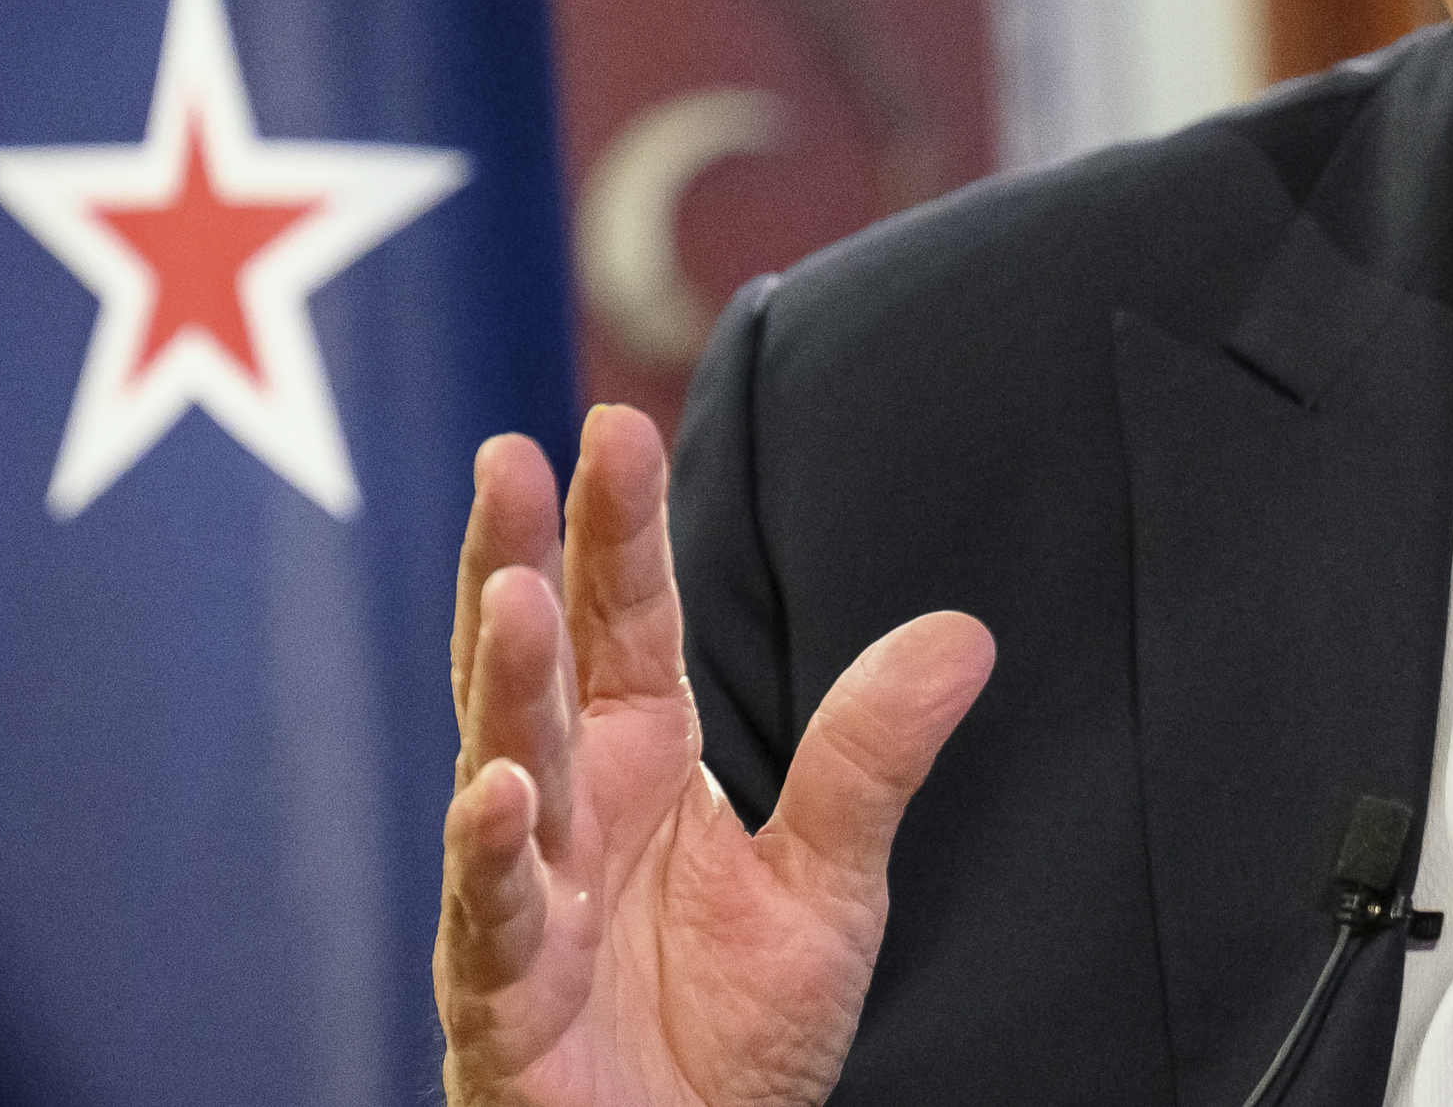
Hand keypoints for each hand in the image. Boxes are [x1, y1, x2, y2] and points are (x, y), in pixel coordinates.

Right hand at [434, 405, 994, 1106]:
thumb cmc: (731, 1028)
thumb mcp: (830, 883)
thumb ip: (870, 758)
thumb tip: (964, 634)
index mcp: (638, 757)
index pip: (626, 617)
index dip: (617, 525)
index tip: (614, 424)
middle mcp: (568, 808)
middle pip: (536, 664)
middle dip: (517, 558)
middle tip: (508, 455)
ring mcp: (522, 896)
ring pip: (501, 768)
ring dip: (503, 683)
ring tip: (514, 592)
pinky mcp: (503, 997)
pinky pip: (490, 918)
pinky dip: (488, 858)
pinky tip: (495, 794)